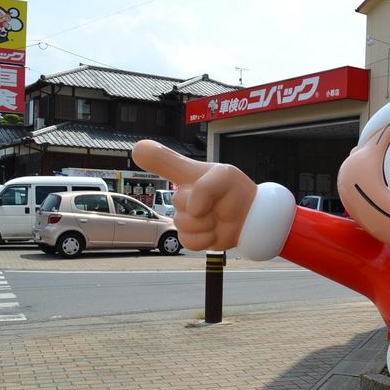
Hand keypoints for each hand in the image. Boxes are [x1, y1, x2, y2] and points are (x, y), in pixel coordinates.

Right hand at [132, 140, 256, 250]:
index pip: (162, 160)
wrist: (250, 217)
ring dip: (206, 223)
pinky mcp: (190, 236)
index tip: (139, 149)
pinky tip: (214, 232)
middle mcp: (182, 194)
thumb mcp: (223, 178)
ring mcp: (185, 216)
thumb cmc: (236, 192)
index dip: (151, 156)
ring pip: (182, 223)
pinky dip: (205, 239)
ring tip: (217, 218)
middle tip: (217, 202)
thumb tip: (190, 207)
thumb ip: (203, 186)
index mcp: (187, 174)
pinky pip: (187, 240)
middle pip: (178, 200)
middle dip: (202, 204)